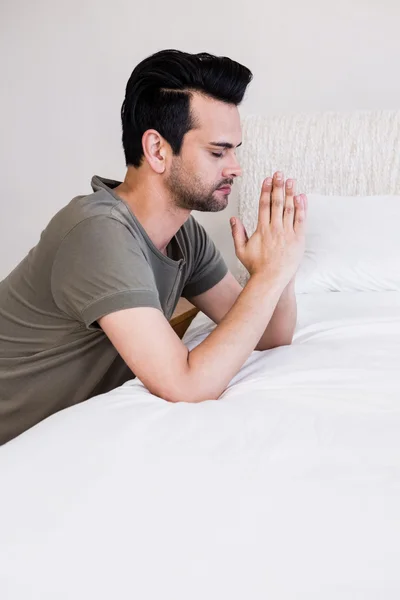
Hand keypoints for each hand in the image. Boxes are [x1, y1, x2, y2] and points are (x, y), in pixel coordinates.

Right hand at [230, 171, 306, 286]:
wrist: (270, 280)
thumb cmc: (256, 266)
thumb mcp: (241, 250)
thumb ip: (237, 233)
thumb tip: (233, 219)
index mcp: (262, 229)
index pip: (264, 205)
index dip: (266, 190)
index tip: (267, 179)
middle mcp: (275, 229)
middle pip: (277, 203)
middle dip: (278, 186)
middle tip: (280, 173)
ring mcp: (287, 234)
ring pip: (289, 209)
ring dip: (290, 193)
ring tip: (291, 180)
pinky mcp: (298, 239)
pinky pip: (301, 220)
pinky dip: (301, 208)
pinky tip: (301, 197)